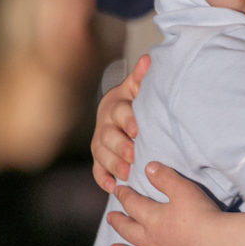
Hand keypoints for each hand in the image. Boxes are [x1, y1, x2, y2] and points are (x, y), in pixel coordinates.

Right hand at [91, 55, 148, 191]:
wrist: (121, 112)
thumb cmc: (135, 100)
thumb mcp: (138, 88)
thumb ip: (142, 78)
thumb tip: (147, 59)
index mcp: (115, 105)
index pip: (119, 112)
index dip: (128, 120)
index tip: (138, 130)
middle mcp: (104, 124)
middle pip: (108, 136)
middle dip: (121, 146)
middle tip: (134, 155)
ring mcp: (100, 142)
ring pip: (101, 154)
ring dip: (114, 164)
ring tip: (127, 173)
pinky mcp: (99, 158)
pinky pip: (97, 170)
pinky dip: (103, 179)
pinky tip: (112, 187)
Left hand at [107, 162, 225, 245]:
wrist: (220, 245)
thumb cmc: (203, 214)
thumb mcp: (184, 189)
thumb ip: (165, 178)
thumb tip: (147, 167)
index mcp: (153, 219)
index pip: (133, 204)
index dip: (124, 195)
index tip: (118, 189)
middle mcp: (151, 242)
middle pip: (129, 232)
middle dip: (118, 223)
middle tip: (110, 218)